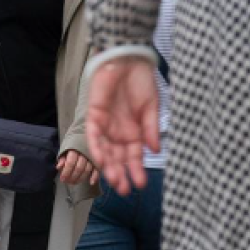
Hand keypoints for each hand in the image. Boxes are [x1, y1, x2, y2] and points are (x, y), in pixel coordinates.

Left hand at [57, 150, 98, 186]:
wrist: (85, 138)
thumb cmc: (73, 146)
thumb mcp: (65, 149)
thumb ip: (62, 158)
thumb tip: (58, 167)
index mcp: (74, 150)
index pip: (70, 163)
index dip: (66, 172)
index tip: (62, 179)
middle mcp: (84, 153)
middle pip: (79, 168)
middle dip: (73, 177)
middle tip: (68, 182)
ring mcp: (92, 157)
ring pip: (87, 170)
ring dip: (81, 178)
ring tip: (74, 182)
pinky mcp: (97, 161)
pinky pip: (97, 170)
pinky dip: (95, 177)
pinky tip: (91, 182)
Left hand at [86, 56, 160, 195]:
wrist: (127, 59)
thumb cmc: (141, 81)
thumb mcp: (151, 107)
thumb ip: (151, 129)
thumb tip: (155, 151)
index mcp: (134, 132)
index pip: (134, 156)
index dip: (137, 170)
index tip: (141, 184)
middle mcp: (119, 132)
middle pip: (118, 158)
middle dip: (121, 174)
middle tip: (124, 189)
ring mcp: (106, 125)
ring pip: (105, 152)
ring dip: (109, 167)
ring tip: (115, 181)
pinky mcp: (94, 116)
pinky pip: (94, 137)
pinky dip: (97, 149)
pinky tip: (102, 162)